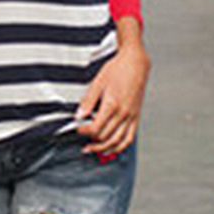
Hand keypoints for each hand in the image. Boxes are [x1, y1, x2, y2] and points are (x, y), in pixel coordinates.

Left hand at [75, 19, 149, 155]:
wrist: (135, 62)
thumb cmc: (117, 69)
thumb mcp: (98, 82)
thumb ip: (88, 101)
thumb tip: (79, 115)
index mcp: (112, 104)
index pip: (95, 128)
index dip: (84, 131)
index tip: (77, 129)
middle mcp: (123, 113)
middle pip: (105, 137)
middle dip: (92, 142)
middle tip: (83, 142)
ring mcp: (131, 116)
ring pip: (118, 141)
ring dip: (104, 149)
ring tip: (94, 151)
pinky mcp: (136, 116)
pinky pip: (130, 138)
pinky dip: (120, 147)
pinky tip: (111, 149)